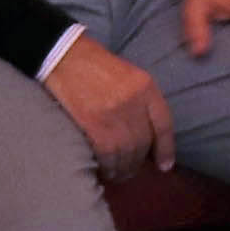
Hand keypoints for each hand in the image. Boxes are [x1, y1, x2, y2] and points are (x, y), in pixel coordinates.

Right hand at [45, 37, 176, 176]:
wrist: (63, 56)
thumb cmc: (93, 64)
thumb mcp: (127, 74)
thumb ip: (140, 100)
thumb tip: (144, 132)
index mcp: (145, 86)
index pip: (164, 124)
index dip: (166, 149)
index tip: (164, 165)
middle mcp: (134, 102)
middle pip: (144, 143)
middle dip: (138, 162)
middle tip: (131, 170)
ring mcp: (115, 115)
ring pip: (127, 154)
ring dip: (123, 169)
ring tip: (118, 174)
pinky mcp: (95, 126)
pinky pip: (108, 156)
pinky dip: (108, 167)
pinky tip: (106, 171)